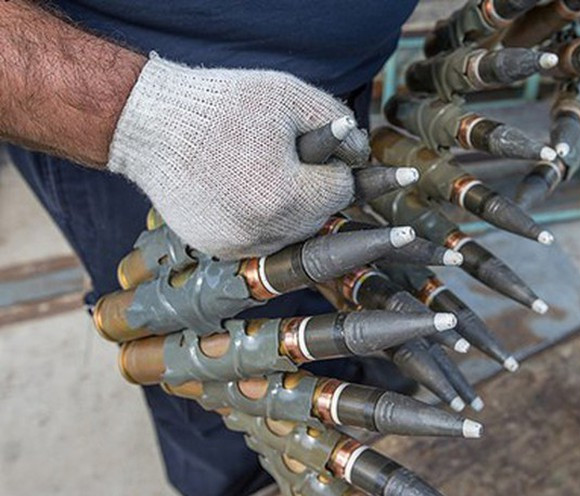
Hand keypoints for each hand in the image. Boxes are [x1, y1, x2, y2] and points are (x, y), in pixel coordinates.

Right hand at [108, 54, 368, 258]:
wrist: (152, 126)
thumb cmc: (222, 104)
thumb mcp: (290, 95)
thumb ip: (339, 123)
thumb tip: (361, 154)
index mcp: (287, 195)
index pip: (343, 190)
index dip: (334, 165)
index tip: (317, 149)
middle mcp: (265, 231)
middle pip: (322, 216)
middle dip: (317, 189)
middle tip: (290, 160)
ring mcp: (240, 246)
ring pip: (293, 232)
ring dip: (293, 208)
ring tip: (267, 175)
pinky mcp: (220, 249)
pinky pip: (262, 240)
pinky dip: (262, 220)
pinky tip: (244, 191)